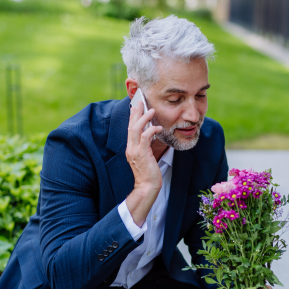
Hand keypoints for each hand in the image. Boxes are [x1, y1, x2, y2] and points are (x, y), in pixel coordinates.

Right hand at [125, 104, 162, 226]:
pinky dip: (151, 130)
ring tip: (151, 110)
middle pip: (131, 126)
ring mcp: (135, 151)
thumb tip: (151, 135)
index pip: (130, 129)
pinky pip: (145, 138)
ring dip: (144, 118)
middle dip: (135, 113)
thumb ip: (146, 146)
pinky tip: (158, 128)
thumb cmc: (149, 174)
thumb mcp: (146, 157)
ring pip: (136, 129)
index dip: (132, 117)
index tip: (135, 107)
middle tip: (139, 101)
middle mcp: (130, 148)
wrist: (147, 187)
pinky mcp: (142, 154)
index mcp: (131, 148)